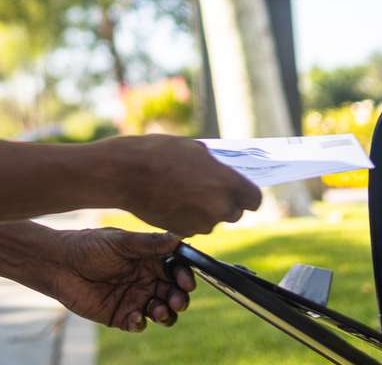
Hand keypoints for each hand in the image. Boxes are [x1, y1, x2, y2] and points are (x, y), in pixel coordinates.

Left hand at [46, 228, 194, 332]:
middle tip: (177, 301)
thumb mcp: (120, 242)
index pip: (176, 270)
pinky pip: (137, 323)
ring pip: (161, 311)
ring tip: (158, 310)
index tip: (187, 282)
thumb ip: (148, 243)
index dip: (184, 277)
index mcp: (149, 260)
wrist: (60, 264)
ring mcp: (134, 299)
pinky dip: (140, 323)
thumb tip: (177, 238)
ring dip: (165, 314)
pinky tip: (136, 318)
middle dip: (179, 299)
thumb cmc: (89, 246)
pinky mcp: (120, 315)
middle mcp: (146, 280)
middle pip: (173, 294)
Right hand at [98, 134, 261, 235]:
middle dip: (224, 202)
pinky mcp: (183, 232)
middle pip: (234, 212)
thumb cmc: (160, 154)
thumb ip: (217, 165)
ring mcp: (201, 223)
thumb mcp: (195, 149)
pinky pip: (194, 226)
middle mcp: (219, 208)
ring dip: (204, 210)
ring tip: (183, 190)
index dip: (247, 194)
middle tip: (207, 187)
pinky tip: (172, 200)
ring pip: (212, 220)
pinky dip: (187, 216)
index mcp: (228, 184)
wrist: (126, 173)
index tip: (239, 189)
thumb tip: (227, 172)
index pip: (255, 199)